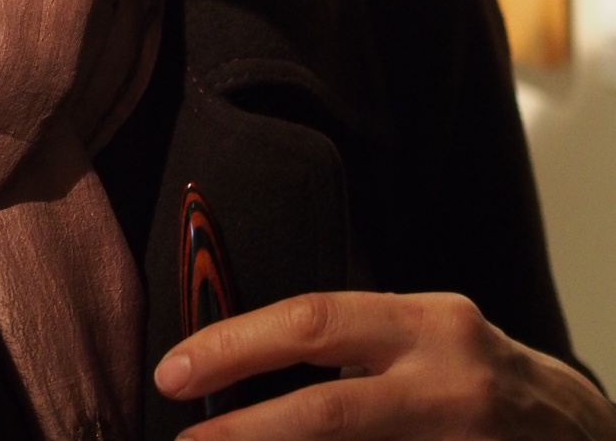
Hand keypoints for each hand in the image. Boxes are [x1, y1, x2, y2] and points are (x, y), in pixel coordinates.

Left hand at [154, 292, 615, 438]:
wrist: (575, 432)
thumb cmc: (475, 374)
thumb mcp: (422, 334)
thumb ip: (352, 341)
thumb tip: (245, 358)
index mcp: (426, 324)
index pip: (313, 322)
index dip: (237, 345)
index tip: (177, 367)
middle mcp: (447, 382)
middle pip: (328, 411)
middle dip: (244, 429)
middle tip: (183, 439)